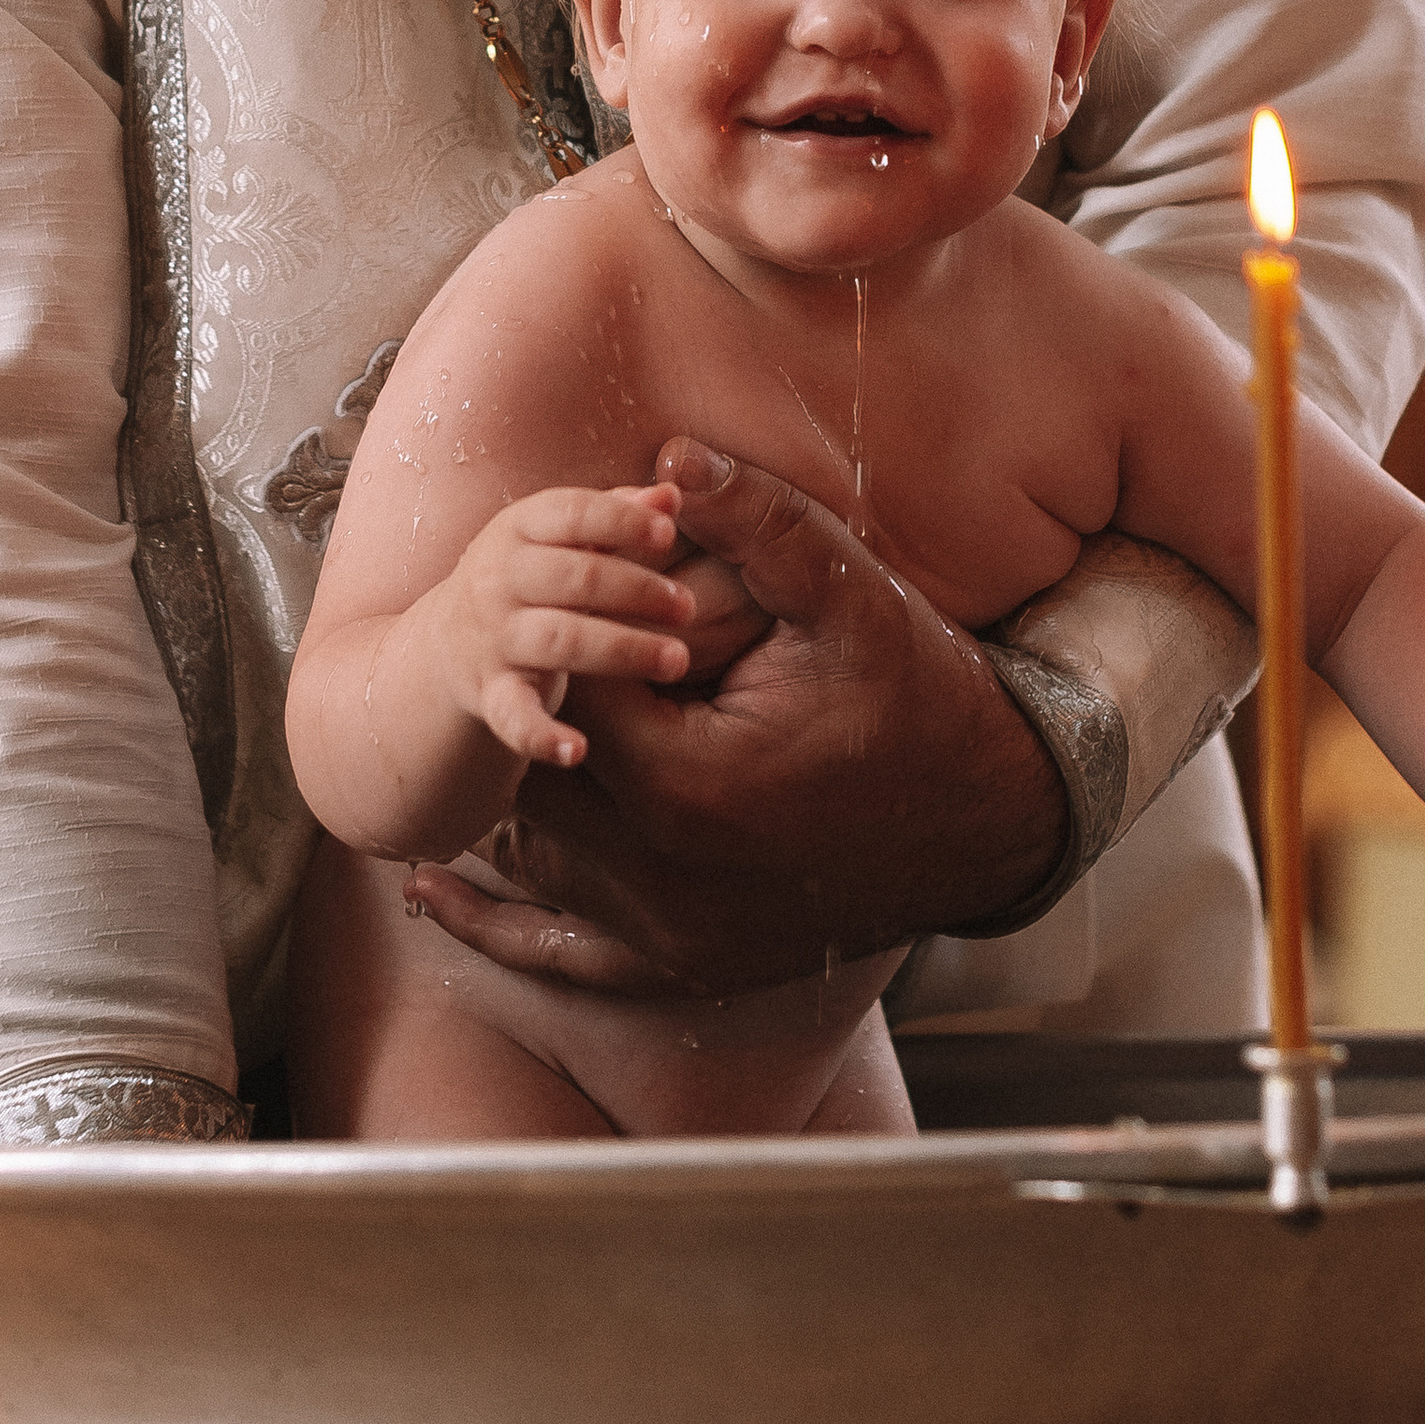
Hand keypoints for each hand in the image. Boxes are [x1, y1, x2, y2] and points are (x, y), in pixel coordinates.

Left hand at [401, 436, 1068, 996]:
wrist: (991, 819)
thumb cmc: (919, 698)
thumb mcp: (846, 597)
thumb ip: (754, 522)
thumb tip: (667, 455)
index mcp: (686, 786)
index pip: (565, 696)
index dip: (563, 637)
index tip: (574, 594)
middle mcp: (663, 877)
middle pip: (535, 782)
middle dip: (530, 715)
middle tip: (520, 657)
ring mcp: (670, 935)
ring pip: (535, 864)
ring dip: (506, 803)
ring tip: (469, 739)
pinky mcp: (682, 968)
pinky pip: (560, 957)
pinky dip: (495, 928)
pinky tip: (433, 896)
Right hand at [431, 479, 694, 766]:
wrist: (450, 643)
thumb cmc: (532, 577)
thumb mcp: (561, 537)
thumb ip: (616, 513)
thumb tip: (672, 493)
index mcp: (518, 527)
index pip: (570, 512)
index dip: (620, 520)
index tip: (669, 533)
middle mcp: (498, 578)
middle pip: (572, 577)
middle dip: (634, 589)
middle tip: (688, 606)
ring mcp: (491, 638)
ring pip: (557, 640)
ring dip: (620, 650)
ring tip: (677, 661)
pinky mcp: (488, 694)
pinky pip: (512, 716)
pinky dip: (540, 736)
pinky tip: (578, 751)